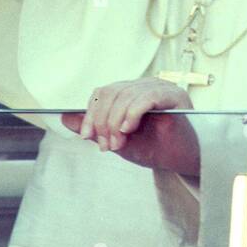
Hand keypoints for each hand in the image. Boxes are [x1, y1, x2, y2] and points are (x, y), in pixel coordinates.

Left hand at [61, 78, 199, 176]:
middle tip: (106, 145)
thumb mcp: (117, 140)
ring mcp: (160, 87)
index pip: (104, 92)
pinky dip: (132, 114)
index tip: (87, 136)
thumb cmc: (154, 149)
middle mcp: (145, 85)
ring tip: (119, 143)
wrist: (181, 161)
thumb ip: (95, 129)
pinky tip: (129, 130)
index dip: (91, 113)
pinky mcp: (173, 96)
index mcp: (132, 92)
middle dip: (102, 121)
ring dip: (115, 122)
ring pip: (125, 95)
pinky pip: (146, 98)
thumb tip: (66, 118)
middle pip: (111, 92)